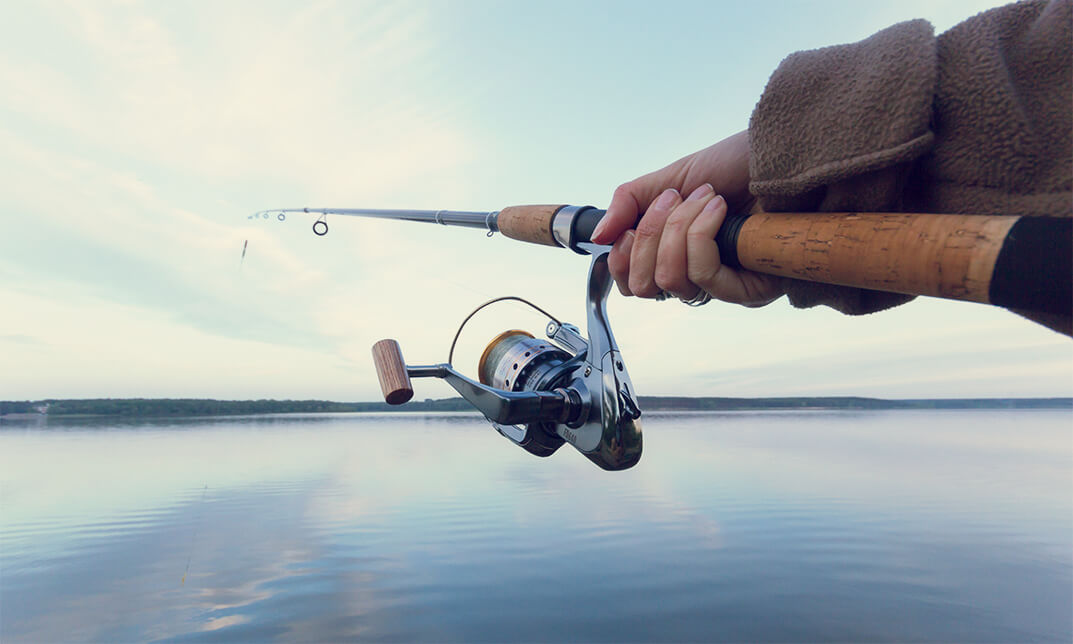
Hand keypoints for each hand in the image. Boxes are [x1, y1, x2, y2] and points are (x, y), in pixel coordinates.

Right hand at [590, 131, 783, 306]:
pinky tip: (719, 210)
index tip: (634, 225)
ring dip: (681, 229)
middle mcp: (699, 277)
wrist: (780, 154)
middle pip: (646, 286)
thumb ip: (628, 204)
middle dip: (652, 235)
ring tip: (707, 198)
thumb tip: (597, 238)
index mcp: (677, 256)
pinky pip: (703, 275)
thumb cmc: (737, 166)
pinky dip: (702, 235)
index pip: (633, 285)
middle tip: (676, 200)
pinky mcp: (750, 289)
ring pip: (672, 280)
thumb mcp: (670, 178)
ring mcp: (725, 286)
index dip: (623, 259)